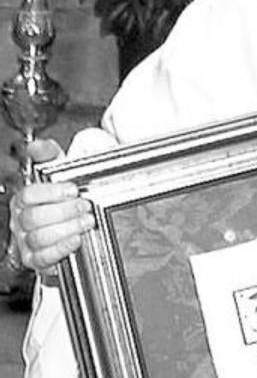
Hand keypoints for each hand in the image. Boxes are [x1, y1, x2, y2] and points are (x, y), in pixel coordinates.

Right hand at [8, 139, 94, 272]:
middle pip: (34, 217)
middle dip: (64, 211)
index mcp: (24, 199)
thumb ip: (48, 155)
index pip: (28, 195)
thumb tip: (36, 145)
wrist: (63, 226)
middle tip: (85, 206)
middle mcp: (21, 221)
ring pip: (39, 237)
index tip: (73, 189)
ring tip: (87, 221)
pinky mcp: (36, 259)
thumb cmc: (59, 197)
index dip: (52, 192)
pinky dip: (61, 249)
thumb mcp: (56, 172)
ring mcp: (26, 241)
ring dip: (67, 229)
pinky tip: (76, 240)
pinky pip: (43, 258)